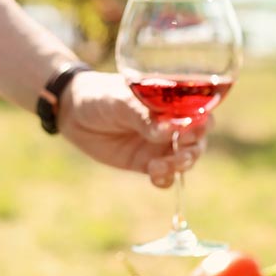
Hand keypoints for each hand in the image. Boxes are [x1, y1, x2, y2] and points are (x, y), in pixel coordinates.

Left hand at [58, 71, 209, 187]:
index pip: (199, 109)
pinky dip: (165, 178)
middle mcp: (173, 122)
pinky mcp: (148, 163)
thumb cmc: (101, 96)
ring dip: (180, 165)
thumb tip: (167, 131)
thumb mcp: (121, 101)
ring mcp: (161, 144)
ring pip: (185, 159)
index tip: (192, 127)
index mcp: (173, 100)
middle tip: (179, 152)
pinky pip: (166, 176)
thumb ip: (144, 116)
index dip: (201, 120)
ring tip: (161, 166)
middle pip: (197, 138)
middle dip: (193, 147)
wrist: (73, 114)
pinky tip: (154, 174)